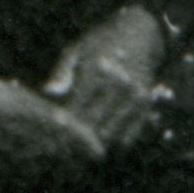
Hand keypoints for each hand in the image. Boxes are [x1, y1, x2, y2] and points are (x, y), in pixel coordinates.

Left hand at [43, 5, 167, 148]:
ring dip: (93, 148)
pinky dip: (113, 145)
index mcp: (96, 69)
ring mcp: (134, 96)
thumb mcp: (76, 50)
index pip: (74, 109)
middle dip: (75, 142)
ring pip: (109, 135)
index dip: (60, 128)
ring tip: (75, 158)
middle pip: (92, 126)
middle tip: (58, 156)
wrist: (140, 34)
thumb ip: (62, 72)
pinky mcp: (145, 105)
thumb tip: (47, 93)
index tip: (47, 139)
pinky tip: (98, 148)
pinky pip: (129, 136)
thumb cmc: (100, 43)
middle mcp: (118, 83)